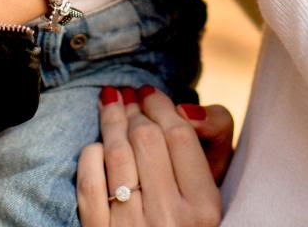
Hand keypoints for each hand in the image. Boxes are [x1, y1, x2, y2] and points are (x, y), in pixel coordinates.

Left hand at [78, 86, 226, 225]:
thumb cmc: (190, 209)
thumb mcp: (217, 175)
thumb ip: (216, 130)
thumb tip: (183, 109)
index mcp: (204, 207)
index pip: (180, 136)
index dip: (160, 105)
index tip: (149, 93)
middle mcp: (170, 220)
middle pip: (146, 139)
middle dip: (133, 110)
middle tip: (128, 97)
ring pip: (116, 156)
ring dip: (111, 122)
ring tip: (111, 105)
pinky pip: (89, 184)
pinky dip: (90, 157)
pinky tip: (97, 147)